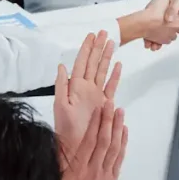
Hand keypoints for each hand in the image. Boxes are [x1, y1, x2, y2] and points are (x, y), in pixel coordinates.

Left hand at [54, 31, 121, 158]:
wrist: (76, 146)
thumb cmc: (66, 128)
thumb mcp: (60, 106)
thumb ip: (61, 85)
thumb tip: (62, 66)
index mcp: (75, 86)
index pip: (81, 62)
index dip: (86, 48)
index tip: (91, 35)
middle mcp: (86, 87)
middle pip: (94, 62)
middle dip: (98, 47)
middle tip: (104, 32)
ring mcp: (96, 94)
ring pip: (102, 70)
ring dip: (107, 56)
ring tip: (112, 42)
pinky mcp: (104, 103)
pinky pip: (111, 85)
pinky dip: (115, 75)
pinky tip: (118, 65)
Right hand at [54, 101, 126, 179]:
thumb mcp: (58, 175)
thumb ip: (62, 156)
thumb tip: (61, 137)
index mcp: (78, 168)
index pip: (89, 141)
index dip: (95, 123)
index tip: (98, 109)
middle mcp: (93, 169)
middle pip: (104, 141)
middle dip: (108, 120)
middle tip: (111, 104)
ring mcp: (105, 173)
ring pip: (114, 147)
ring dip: (118, 128)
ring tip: (120, 112)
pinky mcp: (112, 178)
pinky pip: (119, 158)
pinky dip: (123, 143)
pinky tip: (124, 131)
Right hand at [139, 0, 178, 50]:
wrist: (143, 23)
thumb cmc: (154, 11)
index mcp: (178, 18)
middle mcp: (175, 28)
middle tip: (177, 26)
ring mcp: (168, 36)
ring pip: (172, 38)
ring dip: (169, 35)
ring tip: (163, 30)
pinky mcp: (160, 41)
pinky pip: (161, 43)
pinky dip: (159, 41)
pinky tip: (155, 36)